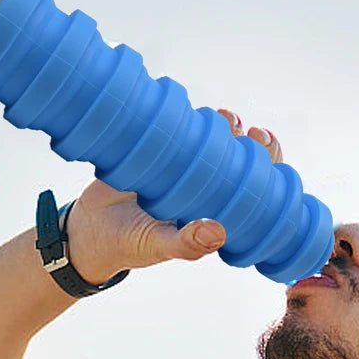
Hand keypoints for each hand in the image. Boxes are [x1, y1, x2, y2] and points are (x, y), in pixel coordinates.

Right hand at [64, 109, 284, 283]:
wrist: (87, 229)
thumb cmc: (130, 245)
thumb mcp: (158, 247)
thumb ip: (187, 244)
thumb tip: (219, 232)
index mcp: (213, 212)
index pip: (253, 193)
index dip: (268, 175)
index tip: (270, 160)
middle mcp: (204, 187)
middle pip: (241, 162)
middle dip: (253, 146)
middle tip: (253, 135)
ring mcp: (183, 166)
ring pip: (216, 140)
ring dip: (227, 127)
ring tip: (227, 119)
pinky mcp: (160, 148)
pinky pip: (182, 128)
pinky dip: (191, 117)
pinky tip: (195, 111)